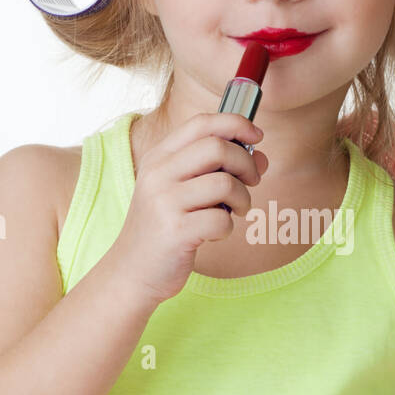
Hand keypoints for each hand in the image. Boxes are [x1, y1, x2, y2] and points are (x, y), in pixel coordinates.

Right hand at [107, 111, 267, 306]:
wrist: (133, 271)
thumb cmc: (165, 227)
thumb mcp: (185, 191)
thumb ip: (220, 170)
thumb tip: (262, 159)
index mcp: (159, 157)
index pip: (202, 123)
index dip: (236, 123)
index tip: (256, 136)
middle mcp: (158, 174)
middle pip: (218, 148)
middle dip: (246, 165)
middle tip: (250, 182)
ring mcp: (164, 202)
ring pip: (225, 184)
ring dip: (242, 198)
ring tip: (235, 211)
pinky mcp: (175, 232)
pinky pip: (221, 220)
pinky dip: (227, 227)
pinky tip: (215, 233)